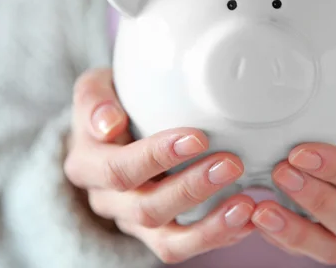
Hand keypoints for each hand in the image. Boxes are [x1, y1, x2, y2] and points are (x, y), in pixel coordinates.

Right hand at [63, 68, 254, 263]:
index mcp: (87, 166)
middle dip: (192, 188)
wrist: (114, 130)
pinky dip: (220, 236)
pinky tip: (248, 220)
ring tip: (246, 204)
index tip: (198, 138)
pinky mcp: (159, 234)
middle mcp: (107, 201)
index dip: (157, 157)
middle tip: (231, 164)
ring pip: (168, 241)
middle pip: (146, 208)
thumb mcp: (95, 88)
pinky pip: (187, 246)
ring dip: (210, 225)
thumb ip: (94, 98)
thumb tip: (108, 124)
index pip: (119, 169)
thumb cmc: (113, 104)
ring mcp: (134, 223)